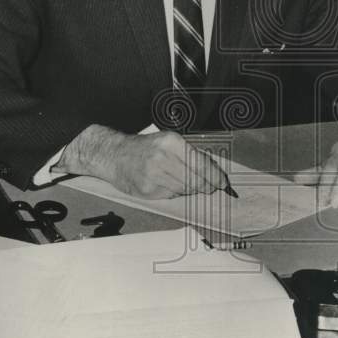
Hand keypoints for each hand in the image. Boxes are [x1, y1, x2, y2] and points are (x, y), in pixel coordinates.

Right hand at [61, 124, 227, 198]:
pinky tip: (166, 183)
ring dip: (189, 188)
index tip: (222, 183)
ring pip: (185, 190)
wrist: (115, 155)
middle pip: (196, 181)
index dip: (215, 177)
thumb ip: (191, 154)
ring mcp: (154, 176)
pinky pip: (172, 196)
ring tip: (180, 179)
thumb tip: (214, 171)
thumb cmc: (145, 148)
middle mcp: (163, 158)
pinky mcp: (148, 190)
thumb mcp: (169, 141)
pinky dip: (174, 192)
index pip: (201, 165)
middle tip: (210, 187)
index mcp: (171, 143)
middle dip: (206, 185)